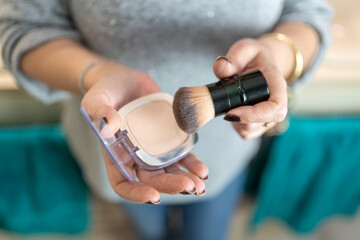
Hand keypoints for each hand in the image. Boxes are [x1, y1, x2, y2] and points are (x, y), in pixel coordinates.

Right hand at [81, 62, 207, 202]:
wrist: (125, 80)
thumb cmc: (105, 92)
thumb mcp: (95, 100)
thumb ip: (99, 112)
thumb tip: (110, 127)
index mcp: (115, 155)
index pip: (123, 183)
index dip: (136, 193)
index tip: (153, 196)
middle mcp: (135, 156)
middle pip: (152, 179)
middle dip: (170, 186)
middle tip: (189, 187)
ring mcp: (152, 149)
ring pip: (169, 171)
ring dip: (185, 180)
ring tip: (199, 185)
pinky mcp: (167, 138)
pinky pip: (180, 154)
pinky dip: (192, 164)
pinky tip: (202, 171)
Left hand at [213, 38, 287, 139]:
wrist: (260, 64)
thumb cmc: (255, 56)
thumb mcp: (246, 48)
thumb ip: (234, 56)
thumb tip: (222, 67)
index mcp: (278, 87)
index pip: (275, 109)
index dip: (254, 115)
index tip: (231, 112)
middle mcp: (277, 106)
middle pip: (258, 123)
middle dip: (237, 116)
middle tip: (224, 101)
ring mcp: (268, 118)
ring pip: (249, 130)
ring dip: (234, 120)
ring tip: (229, 101)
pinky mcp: (258, 125)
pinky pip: (245, 133)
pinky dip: (234, 124)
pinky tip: (231, 109)